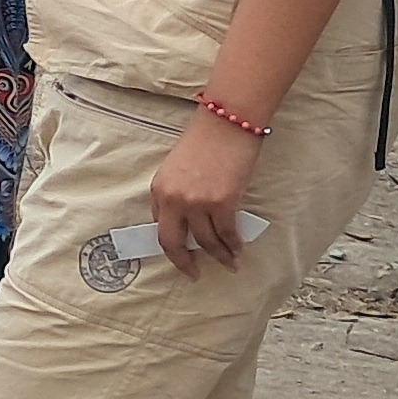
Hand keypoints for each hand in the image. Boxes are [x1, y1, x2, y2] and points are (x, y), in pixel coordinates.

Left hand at [146, 113, 263, 278]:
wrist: (227, 123)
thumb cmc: (205, 141)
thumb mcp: (177, 168)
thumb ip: (176, 193)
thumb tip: (187, 219)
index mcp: (159, 190)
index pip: (159, 226)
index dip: (172, 244)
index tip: (180, 256)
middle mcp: (173, 199)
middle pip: (173, 242)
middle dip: (184, 263)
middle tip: (193, 275)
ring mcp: (197, 202)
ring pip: (205, 241)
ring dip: (219, 256)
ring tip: (229, 264)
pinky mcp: (222, 202)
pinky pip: (227, 233)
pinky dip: (234, 245)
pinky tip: (238, 251)